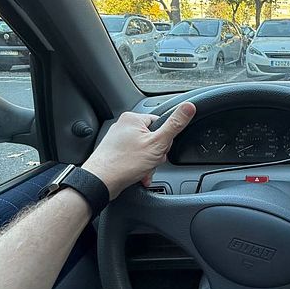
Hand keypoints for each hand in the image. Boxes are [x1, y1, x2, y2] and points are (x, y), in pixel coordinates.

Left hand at [81, 103, 195, 198]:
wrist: (101, 181)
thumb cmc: (125, 163)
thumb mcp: (157, 143)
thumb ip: (175, 125)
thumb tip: (189, 107)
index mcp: (133, 118)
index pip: (160, 123)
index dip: (164, 140)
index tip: (160, 149)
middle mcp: (123, 126)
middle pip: (152, 138)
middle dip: (155, 154)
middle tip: (150, 161)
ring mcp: (117, 140)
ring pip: (143, 151)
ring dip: (148, 164)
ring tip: (143, 171)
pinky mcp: (114, 153)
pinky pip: (133, 158)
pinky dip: (138, 167)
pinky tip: (138, 175)